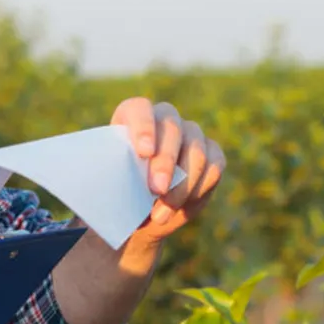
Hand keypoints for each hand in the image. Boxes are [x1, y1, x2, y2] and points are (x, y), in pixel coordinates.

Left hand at [113, 97, 224, 242]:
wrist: (140, 212)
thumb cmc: (118, 192)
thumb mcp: (110, 183)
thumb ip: (116, 174)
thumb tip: (123, 179)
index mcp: (133, 115)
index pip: (141, 109)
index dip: (144, 128)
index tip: (144, 153)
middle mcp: (165, 118)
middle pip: (172, 129)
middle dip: (165, 162)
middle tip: (156, 189)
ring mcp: (192, 134)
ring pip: (197, 151)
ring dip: (181, 186)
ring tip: (161, 214)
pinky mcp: (212, 154)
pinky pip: (214, 168)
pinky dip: (197, 191)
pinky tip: (179, 209)